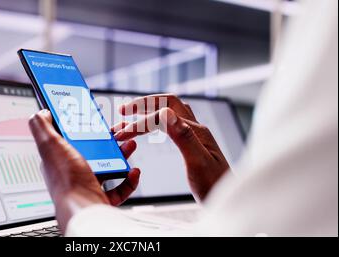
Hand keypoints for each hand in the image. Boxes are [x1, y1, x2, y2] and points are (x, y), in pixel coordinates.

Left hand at [29, 110, 139, 231]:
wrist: (83, 209)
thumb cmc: (67, 180)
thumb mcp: (50, 145)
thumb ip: (42, 126)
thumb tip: (41, 113)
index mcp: (60, 159)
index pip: (71, 139)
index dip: (83, 128)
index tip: (96, 119)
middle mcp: (72, 173)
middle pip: (93, 151)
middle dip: (109, 140)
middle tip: (119, 132)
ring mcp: (88, 186)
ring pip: (108, 167)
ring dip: (122, 155)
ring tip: (130, 146)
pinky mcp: (101, 199)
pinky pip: (119, 188)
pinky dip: (128, 180)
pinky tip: (133, 171)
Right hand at [114, 94, 229, 201]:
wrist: (230, 200)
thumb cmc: (216, 187)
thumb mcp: (198, 163)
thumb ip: (183, 137)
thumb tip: (166, 113)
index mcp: (195, 131)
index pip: (162, 117)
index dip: (140, 122)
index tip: (121, 133)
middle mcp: (195, 129)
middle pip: (167, 103)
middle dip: (143, 104)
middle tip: (122, 111)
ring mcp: (195, 135)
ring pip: (169, 112)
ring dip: (148, 111)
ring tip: (128, 118)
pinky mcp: (193, 144)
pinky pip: (172, 124)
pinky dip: (156, 121)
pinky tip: (151, 127)